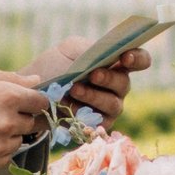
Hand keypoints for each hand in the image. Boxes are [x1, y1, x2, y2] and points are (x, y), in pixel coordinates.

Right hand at [0, 65, 53, 171]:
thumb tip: (36, 81)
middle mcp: (7, 123)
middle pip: (34, 122)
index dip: (34, 100)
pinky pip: (6, 156)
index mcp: (7, 96)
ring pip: (20, 140)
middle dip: (21, 116)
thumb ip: (10, 78)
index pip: (41, 102)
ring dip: (10, 134)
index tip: (24, 100)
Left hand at [39, 38, 153, 124]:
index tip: (125, 56)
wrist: (34, 90)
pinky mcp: (98, 126)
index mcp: (116, 64)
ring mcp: (110, 107)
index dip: (138, 58)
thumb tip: (102, 55)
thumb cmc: (56, 66)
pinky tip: (67, 106)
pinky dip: (82, 113)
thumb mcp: (69, 50)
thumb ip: (88, 48)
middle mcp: (118, 87)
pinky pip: (98, 122)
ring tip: (73, 89)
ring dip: (93, 96)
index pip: (140, 61)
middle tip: (93, 74)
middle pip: (124, 83)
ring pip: (113, 105)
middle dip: (109, 79)